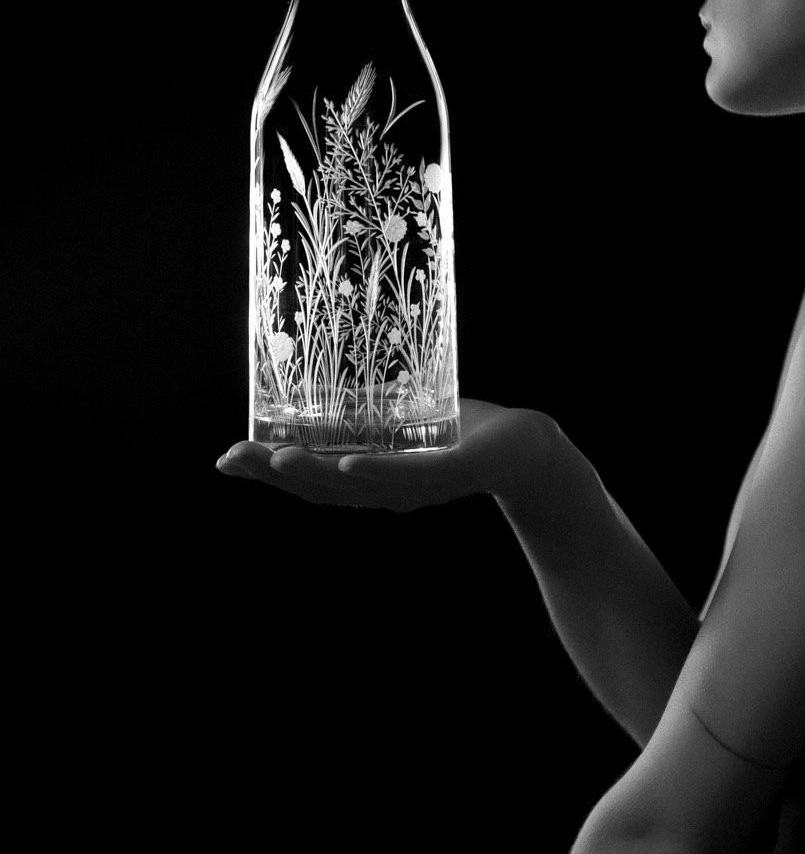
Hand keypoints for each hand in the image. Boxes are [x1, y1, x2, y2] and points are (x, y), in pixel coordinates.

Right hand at [217, 398, 558, 511]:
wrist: (529, 449)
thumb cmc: (465, 429)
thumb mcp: (407, 413)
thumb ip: (370, 403)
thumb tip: (323, 362)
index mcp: (373, 479)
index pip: (312, 480)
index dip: (267, 474)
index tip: (227, 459)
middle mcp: (390, 492)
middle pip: (324, 488)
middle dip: (275, 474)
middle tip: (233, 459)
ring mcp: (421, 486)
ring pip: (359, 484)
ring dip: (314, 473)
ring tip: (274, 460)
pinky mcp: (454, 472)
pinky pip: (411, 474)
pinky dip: (376, 470)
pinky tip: (347, 462)